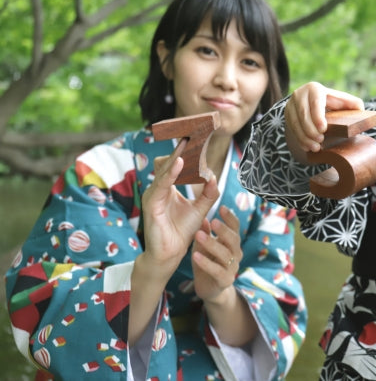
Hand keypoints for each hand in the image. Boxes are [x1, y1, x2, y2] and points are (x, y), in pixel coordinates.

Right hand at [140, 139, 219, 276]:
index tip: (201, 133)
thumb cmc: (181, 232)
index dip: (188, 149)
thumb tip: (214, 176)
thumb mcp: (200, 209)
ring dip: (179, 155)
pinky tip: (179, 163)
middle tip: (197, 130)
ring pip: (165, 168)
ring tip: (190, 142)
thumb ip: (208, 193)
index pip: (178, 162)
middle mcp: (159, 187)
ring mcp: (153, 194)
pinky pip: (161, 184)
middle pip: (170, 160)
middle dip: (184, 146)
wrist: (170, 255)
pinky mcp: (151, 204)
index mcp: (169, 186)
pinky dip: (170, 173)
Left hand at [192, 205, 241, 303]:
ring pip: (225, 254)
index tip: (222, 207)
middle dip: (224, 230)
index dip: (230, 217)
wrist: (210, 289)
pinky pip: (216, 270)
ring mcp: (232, 267)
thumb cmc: (207, 262)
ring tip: (198, 235)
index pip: (235, 227)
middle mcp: (236, 254)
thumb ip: (204, 232)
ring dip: (211, 244)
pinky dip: (206, 263)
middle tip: (213, 221)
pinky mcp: (225, 280)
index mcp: (232, 242)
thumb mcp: (203, 245)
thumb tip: (202, 216)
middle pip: (234, 239)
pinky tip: (195, 256)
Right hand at [285, 82, 363, 152]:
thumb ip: (354, 105)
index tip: (324, 129)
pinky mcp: (287, 114)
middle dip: (311, 130)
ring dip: (305, 137)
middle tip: (320, 141)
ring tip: (315, 147)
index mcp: (315, 89)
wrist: (317, 109)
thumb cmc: (335, 107)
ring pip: (295, 122)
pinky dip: (299, 139)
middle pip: (303, 114)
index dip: (318, 116)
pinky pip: (291, 128)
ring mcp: (291, 104)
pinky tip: (307, 147)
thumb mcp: (345, 103)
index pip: (315, 102)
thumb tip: (360, 110)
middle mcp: (300, 94)